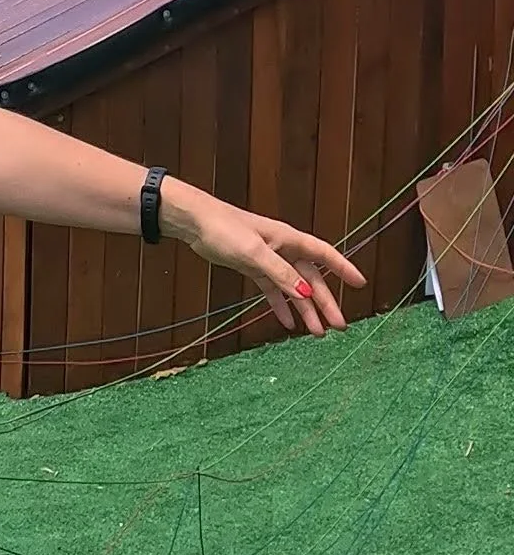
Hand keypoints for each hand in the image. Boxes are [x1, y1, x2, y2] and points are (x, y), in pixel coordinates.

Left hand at [165, 189, 365, 335]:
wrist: (195, 222)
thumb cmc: (225, 229)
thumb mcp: (254, 253)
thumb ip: (280, 273)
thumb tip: (304, 294)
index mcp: (289, 240)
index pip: (324, 255)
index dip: (343, 269)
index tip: (360, 284)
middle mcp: (283, 249)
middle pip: (311, 279)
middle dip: (326, 302)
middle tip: (339, 326)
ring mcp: (269, 260)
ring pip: (294, 288)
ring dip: (306, 309)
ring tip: (318, 332)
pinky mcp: (253, 268)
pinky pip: (273, 291)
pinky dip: (280, 306)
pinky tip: (288, 323)